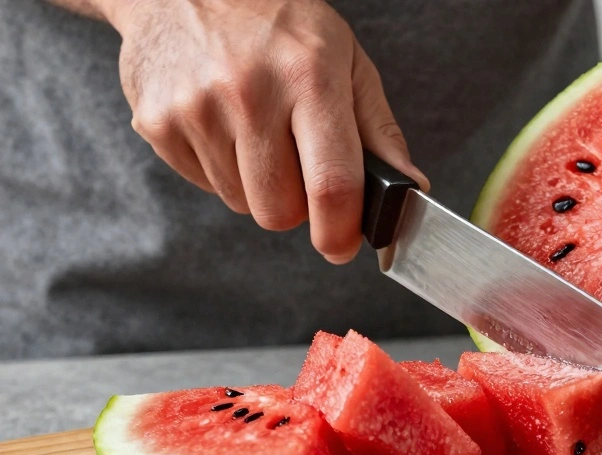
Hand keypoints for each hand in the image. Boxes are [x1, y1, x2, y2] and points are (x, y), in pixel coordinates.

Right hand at [106, 0, 428, 263]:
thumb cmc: (278, 24)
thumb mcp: (345, 60)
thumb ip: (379, 130)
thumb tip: (409, 188)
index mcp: (309, 76)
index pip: (330, 183)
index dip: (341, 231)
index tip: (343, 246)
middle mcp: (249, 93)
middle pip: (279, 211)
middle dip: (296, 206)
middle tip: (298, 165)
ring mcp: (196, 109)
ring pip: (242, 203)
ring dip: (257, 185)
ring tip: (257, 131)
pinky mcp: (156, 123)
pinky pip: (204, 185)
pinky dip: (221, 169)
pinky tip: (223, 123)